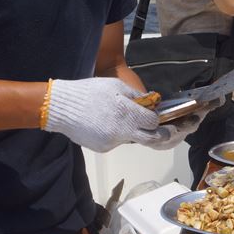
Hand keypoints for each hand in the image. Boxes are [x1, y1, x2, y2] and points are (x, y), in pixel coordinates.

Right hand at [45, 77, 181, 151]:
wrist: (59, 108)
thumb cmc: (89, 91)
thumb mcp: (115, 85)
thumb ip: (136, 96)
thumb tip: (152, 102)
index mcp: (127, 114)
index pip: (154, 123)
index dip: (161, 119)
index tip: (162, 117)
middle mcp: (123, 132)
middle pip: (152, 139)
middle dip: (165, 135)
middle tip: (174, 131)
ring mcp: (113, 143)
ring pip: (133, 140)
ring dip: (137, 133)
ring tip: (129, 121)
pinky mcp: (103, 148)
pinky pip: (117, 142)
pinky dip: (119, 134)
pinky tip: (109, 123)